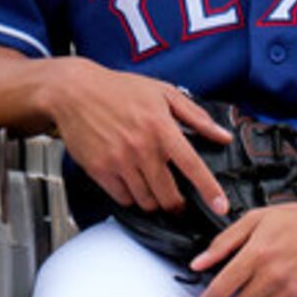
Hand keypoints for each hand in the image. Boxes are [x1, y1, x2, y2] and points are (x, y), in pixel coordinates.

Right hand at [39, 62, 232, 215]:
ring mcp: (119, 161)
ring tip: (154, 191)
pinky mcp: (99, 170)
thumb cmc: (118, 89)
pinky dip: (131, 197)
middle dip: (177, 204)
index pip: (192, 165)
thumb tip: (223, 135)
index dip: (209, 189)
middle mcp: (141, 148)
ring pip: (146, 201)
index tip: (220, 207)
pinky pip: (122, 198)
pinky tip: (133, 185)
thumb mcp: (163, 93)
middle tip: (178, 201)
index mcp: (161, 128)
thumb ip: (197, 117)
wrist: (72, 91)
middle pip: (168, 195)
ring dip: (154, 202)